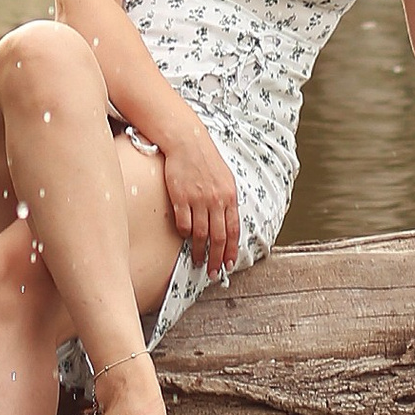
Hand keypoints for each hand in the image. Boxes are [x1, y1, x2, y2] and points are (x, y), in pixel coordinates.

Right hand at [159, 117, 241, 279]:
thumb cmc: (206, 160)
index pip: (233, 230)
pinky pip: (183, 224)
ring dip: (199, 251)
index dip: (230, 250)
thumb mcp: (225, 179)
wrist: (187, 143)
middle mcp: (216, 200)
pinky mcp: (180, 198)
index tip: (228, 264)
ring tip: (198, 260)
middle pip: (218, 237)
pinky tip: (185, 238)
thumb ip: (227, 201)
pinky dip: (184, 234)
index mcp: (229, 196)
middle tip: (213, 272)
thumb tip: (229, 223)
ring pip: (200, 235)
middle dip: (216, 258)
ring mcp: (198, 200)